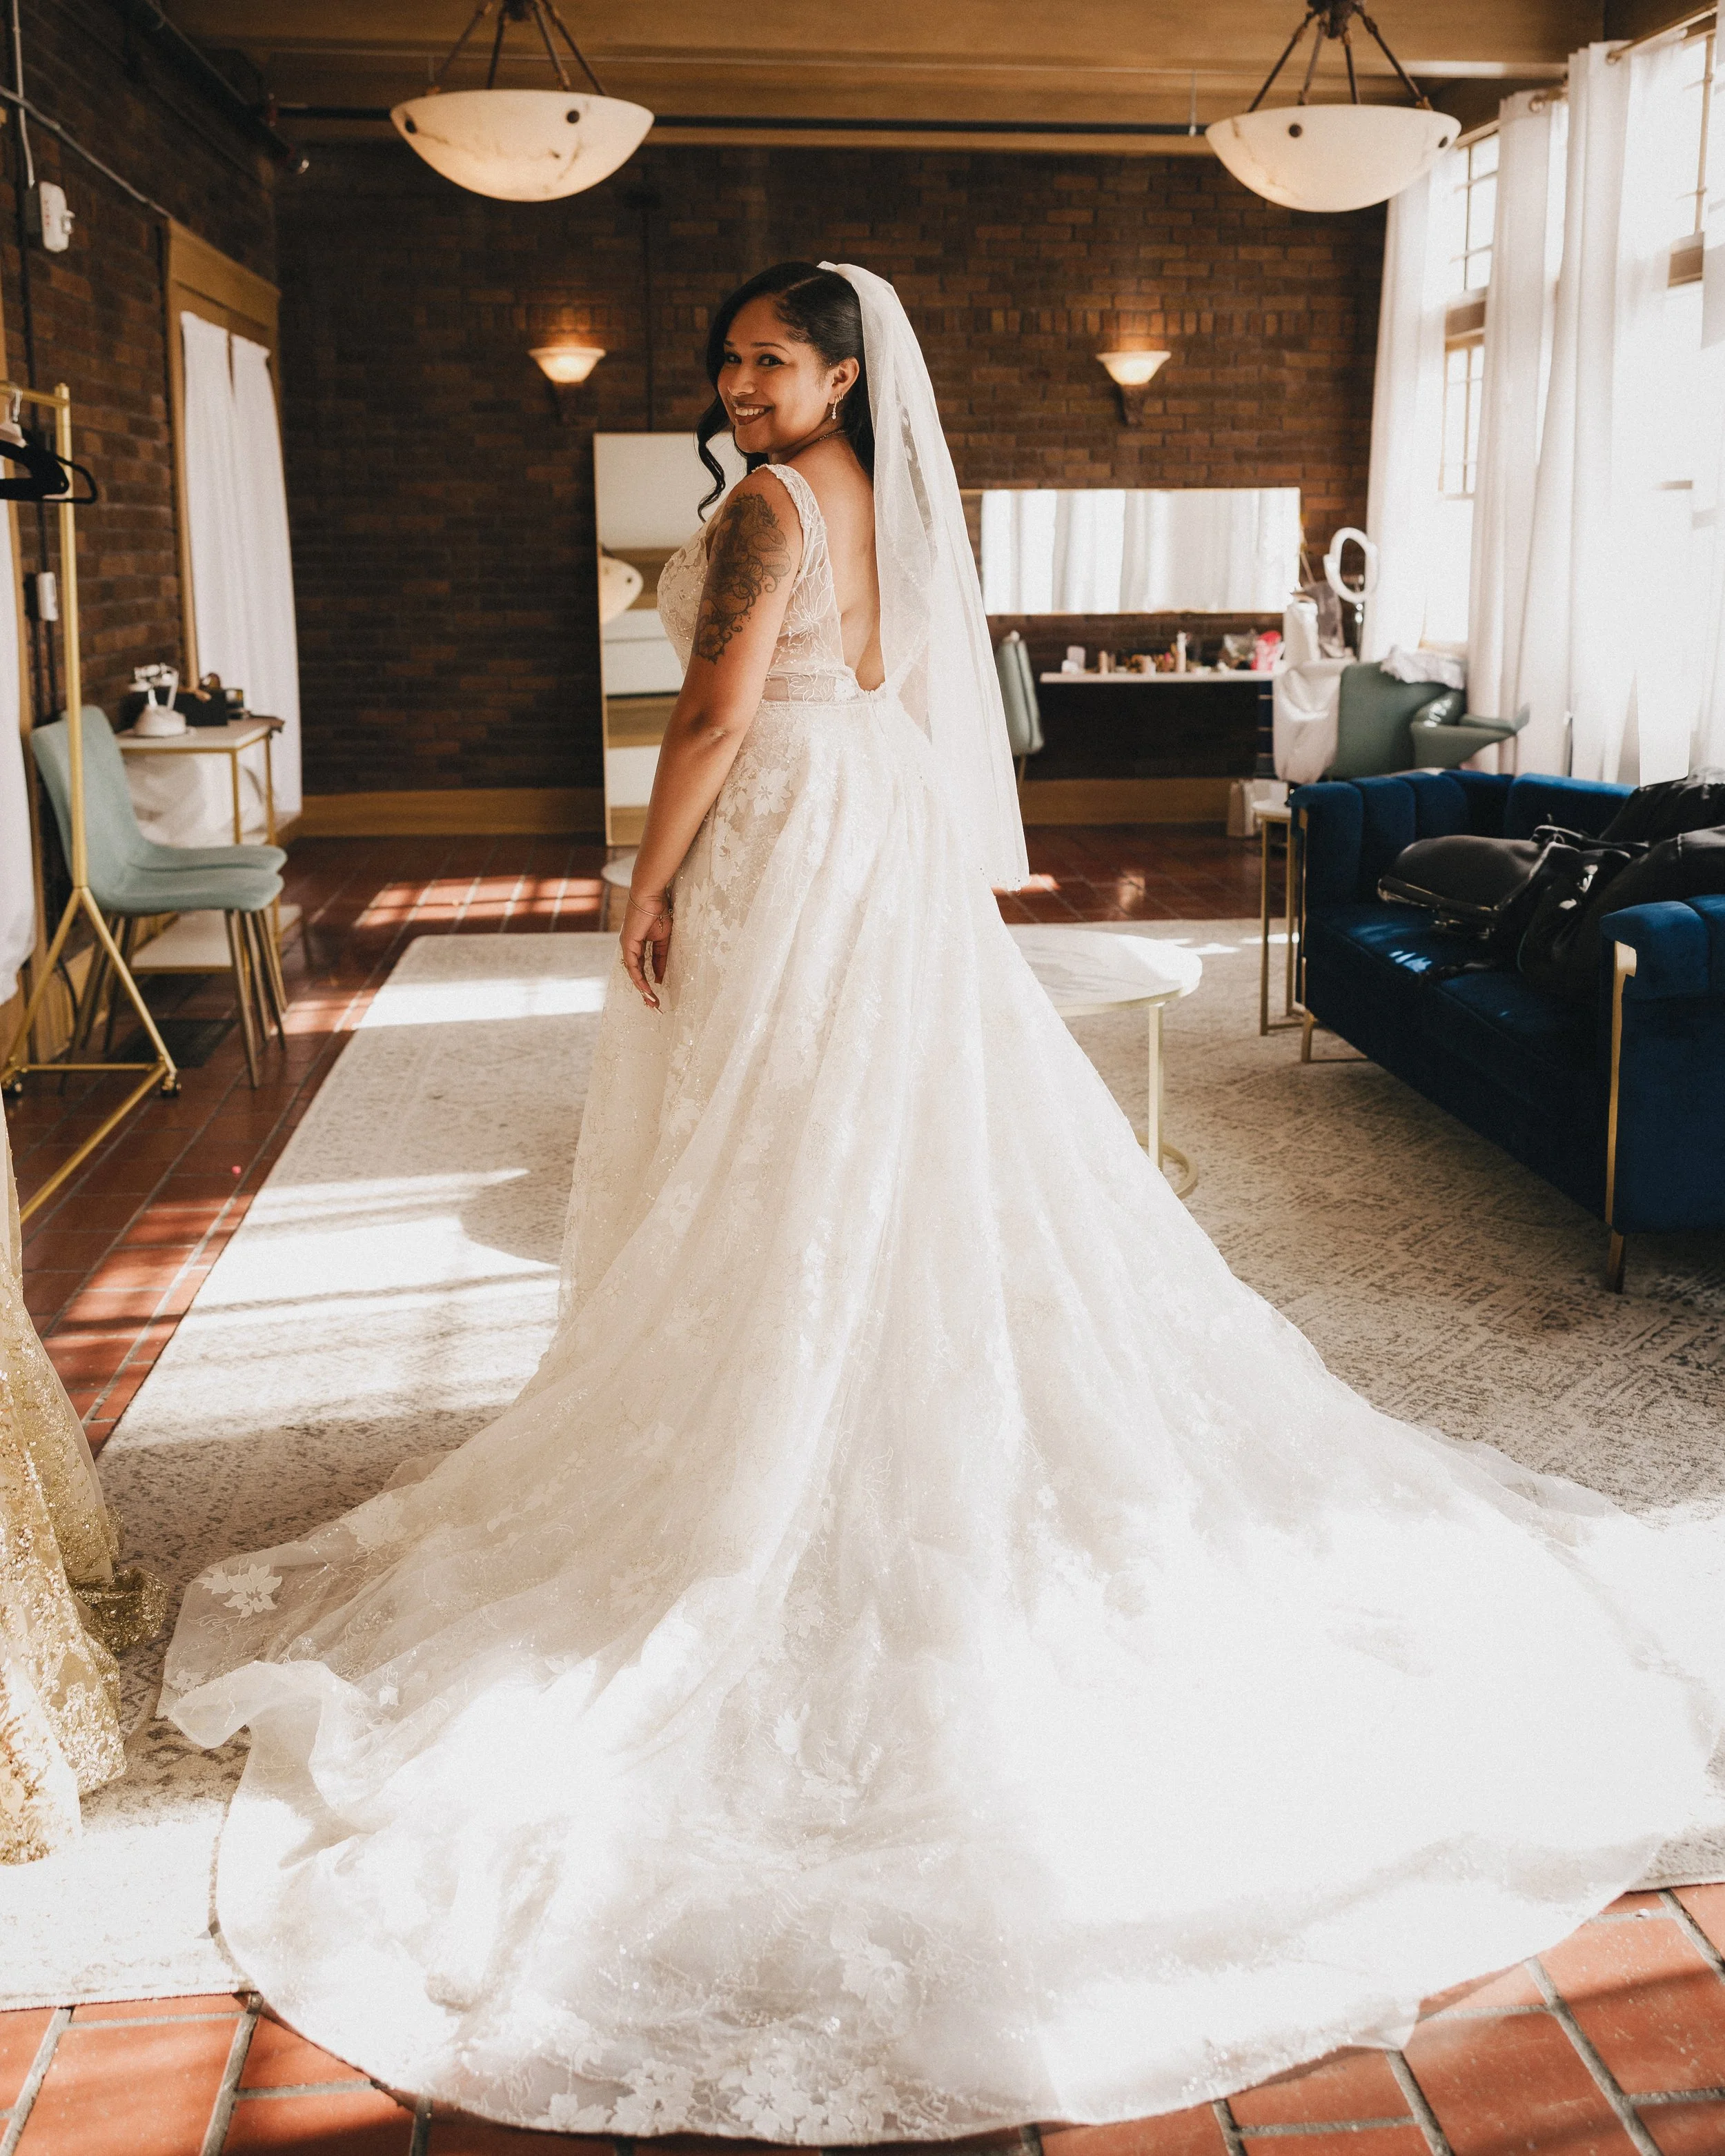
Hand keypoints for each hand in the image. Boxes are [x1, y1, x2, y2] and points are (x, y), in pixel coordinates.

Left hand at [621, 889, 673, 1009]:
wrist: (650, 896)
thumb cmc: (658, 911)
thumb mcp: (663, 939)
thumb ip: (661, 958)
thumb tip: (660, 976)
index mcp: (638, 944)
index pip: (642, 968)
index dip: (649, 982)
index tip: (657, 994)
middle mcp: (630, 947)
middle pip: (636, 974)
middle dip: (644, 991)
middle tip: (653, 1005)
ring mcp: (628, 946)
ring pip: (633, 973)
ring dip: (642, 989)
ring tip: (651, 1001)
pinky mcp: (628, 944)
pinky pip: (633, 967)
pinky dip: (639, 979)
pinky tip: (646, 989)